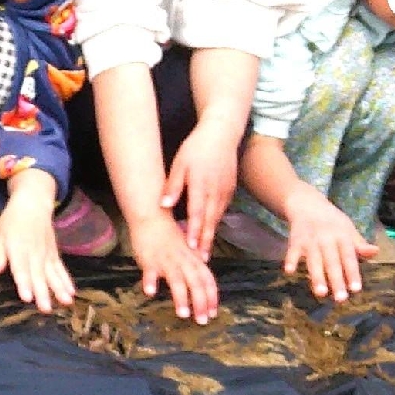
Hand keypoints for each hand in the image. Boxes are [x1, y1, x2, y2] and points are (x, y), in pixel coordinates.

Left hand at [0, 172, 72, 312]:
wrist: (33, 204)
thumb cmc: (12, 222)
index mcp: (18, 249)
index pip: (21, 269)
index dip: (24, 283)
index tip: (27, 298)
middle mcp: (34, 253)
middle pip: (38, 275)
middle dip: (42, 293)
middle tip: (46, 309)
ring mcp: (46, 254)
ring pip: (53, 274)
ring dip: (59, 289)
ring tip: (65, 303)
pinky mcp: (54, 254)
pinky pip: (61, 269)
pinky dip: (67, 280)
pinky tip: (72, 293)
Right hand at [127, 212, 218, 323]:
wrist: (152, 215)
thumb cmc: (168, 235)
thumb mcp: (186, 249)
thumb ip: (194, 265)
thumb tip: (204, 281)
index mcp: (192, 259)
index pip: (207, 280)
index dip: (211, 297)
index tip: (213, 313)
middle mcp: (182, 260)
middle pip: (195, 283)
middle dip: (200, 303)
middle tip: (203, 321)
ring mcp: (166, 260)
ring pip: (176, 279)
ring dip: (181, 297)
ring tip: (184, 315)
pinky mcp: (149, 259)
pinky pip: (149, 271)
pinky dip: (150, 281)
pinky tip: (150, 292)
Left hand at [162, 120, 241, 258]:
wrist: (221, 134)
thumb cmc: (196, 148)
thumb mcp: (180, 163)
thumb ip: (173, 185)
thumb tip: (164, 205)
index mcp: (201, 184)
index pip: (197, 212)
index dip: (194, 230)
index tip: (190, 246)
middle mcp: (216, 190)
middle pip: (210, 220)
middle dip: (205, 241)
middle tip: (201, 260)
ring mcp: (225, 191)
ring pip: (217, 217)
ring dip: (211, 236)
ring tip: (204, 254)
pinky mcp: (230, 190)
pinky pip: (222, 211)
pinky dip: (215, 224)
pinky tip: (210, 235)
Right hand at [283, 183, 375, 303]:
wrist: (308, 204)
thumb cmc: (332, 221)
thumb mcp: (348, 229)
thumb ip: (359, 244)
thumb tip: (375, 252)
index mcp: (342, 236)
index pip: (349, 257)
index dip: (353, 273)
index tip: (356, 289)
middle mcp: (327, 238)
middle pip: (332, 262)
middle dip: (336, 280)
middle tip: (341, 299)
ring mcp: (310, 239)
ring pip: (314, 260)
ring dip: (316, 276)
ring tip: (321, 293)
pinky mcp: (295, 240)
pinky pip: (292, 251)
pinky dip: (291, 260)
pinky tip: (290, 272)